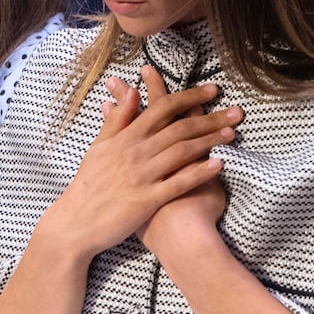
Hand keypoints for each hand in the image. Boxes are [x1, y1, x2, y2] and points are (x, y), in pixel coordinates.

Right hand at [50, 65, 239, 258]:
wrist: (76, 223)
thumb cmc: (88, 185)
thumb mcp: (98, 147)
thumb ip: (117, 119)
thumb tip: (132, 92)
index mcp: (125, 137)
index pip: (161, 108)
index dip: (189, 96)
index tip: (212, 90)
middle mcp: (135, 153)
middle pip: (179, 128)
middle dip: (211, 118)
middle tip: (237, 112)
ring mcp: (142, 176)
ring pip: (182, 152)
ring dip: (210, 140)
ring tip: (232, 134)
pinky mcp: (147, 200)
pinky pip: (178, 183)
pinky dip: (199, 173)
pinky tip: (219, 165)